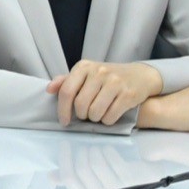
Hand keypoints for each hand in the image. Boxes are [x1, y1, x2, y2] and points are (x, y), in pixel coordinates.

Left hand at [46, 60, 164, 126]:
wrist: (140, 75)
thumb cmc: (108, 77)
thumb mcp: (87, 74)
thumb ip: (67, 81)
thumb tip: (49, 89)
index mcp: (84, 67)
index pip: (66, 91)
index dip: (62, 109)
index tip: (64, 121)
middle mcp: (98, 72)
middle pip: (80, 105)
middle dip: (82, 116)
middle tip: (87, 115)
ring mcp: (114, 82)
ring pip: (95, 113)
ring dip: (95, 119)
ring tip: (99, 114)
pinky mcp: (127, 94)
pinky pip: (110, 117)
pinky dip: (107, 121)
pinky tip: (110, 115)